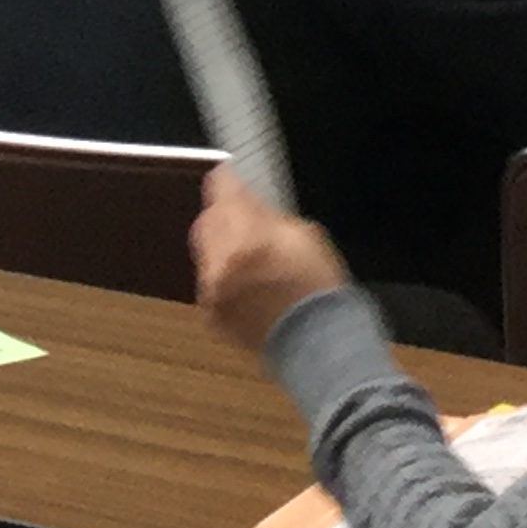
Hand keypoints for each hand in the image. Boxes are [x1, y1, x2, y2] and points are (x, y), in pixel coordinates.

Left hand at [193, 167, 349, 353]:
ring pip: (206, 253)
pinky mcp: (211, 314)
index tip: (236, 180)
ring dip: (223, 250)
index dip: (230, 181)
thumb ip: (270, 216)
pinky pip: (210, 284)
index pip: (220, 187)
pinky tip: (250, 287)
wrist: (320, 348)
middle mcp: (220, 260)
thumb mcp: (306, 235)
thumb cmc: (319, 289)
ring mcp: (212, 289)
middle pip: (207, 220)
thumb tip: (252, 202)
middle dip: (223, 217)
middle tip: (246, 222)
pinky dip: (224, 280)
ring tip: (253, 260)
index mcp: (245, 233)